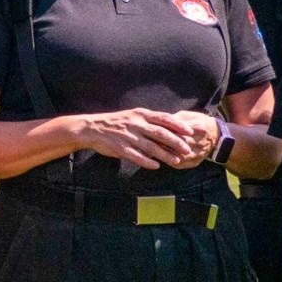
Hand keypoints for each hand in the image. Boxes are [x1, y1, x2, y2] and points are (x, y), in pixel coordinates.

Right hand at [79, 108, 207, 169]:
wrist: (91, 128)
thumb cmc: (115, 122)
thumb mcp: (132, 115)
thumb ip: (148, 121)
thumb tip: (168, 126)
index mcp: (140, 115)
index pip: (164, 118)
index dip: (178, 125)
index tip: (190, 132)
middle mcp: (136, 124)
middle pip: (160, 133)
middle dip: (176, 142)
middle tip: (187, 150)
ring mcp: (128, 136)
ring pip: (151, 147)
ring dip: (165, 155)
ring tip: (176, 161)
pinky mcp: (120, 147)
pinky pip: (136, 156)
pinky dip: (147, 161)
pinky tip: (156, 166)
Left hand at [145, 109, 219, 168]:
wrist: (218, 137)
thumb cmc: (200, 122)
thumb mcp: (189, 115)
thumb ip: (174, 119)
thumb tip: (157, 121)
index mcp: (197, 127)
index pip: (177, 130)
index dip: (162, 131)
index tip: (150, 130)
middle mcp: (198, 142)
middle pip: (176, 144)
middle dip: (160, 144)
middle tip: (146, 142)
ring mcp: (197, 154)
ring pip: (177, 156)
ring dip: (163, 154)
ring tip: (149, 151)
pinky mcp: (195, 162)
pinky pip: (180, 164)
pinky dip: (168, 161)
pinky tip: (158, 158)